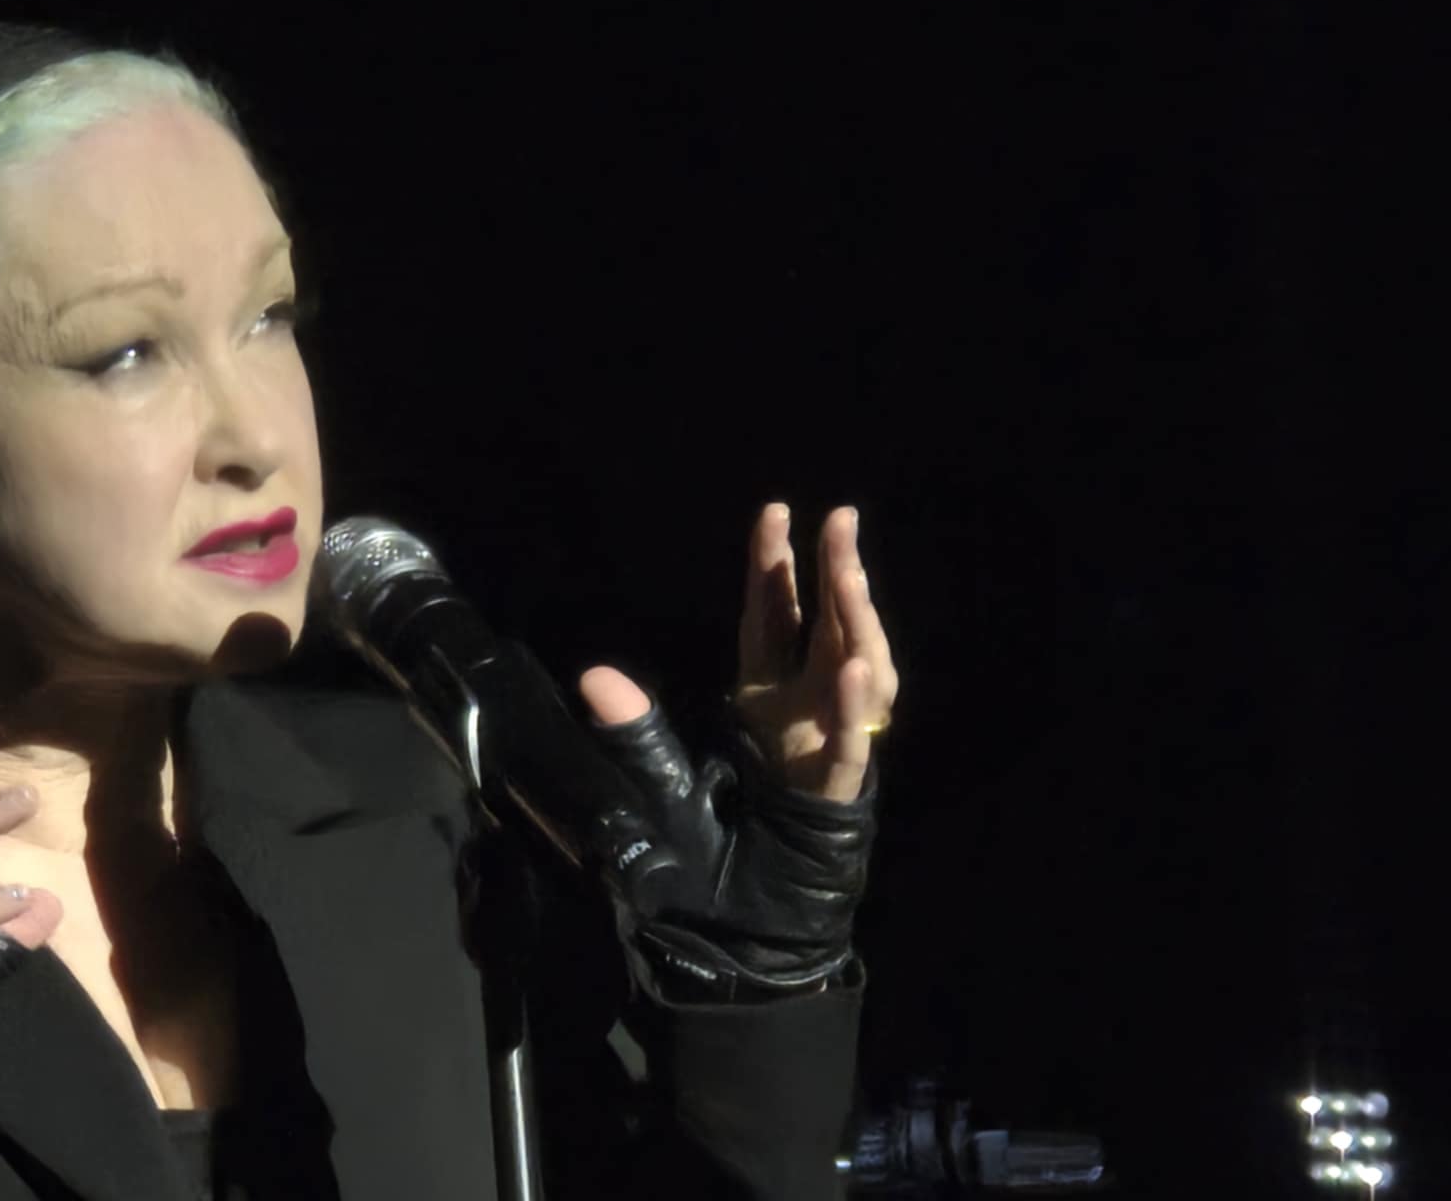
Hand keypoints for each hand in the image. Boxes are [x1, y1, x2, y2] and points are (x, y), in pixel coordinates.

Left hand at [571, 503, 889, 999]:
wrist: (740, 940)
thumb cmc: (700, 870)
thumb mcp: (658, 790)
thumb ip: (637, 732)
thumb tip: (593, 675)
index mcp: (760, 703)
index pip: (772, 619)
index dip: (776, 566)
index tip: (776, 511)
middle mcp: (800, 718)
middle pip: (825, 629)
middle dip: (833, 573)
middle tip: (838, 519)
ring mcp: (827, 752)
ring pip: (854, 674)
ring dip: (855, 623)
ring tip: (848, 573)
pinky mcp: (837, 796)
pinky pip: (850, 749)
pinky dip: (850, 711)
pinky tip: (856, 668)